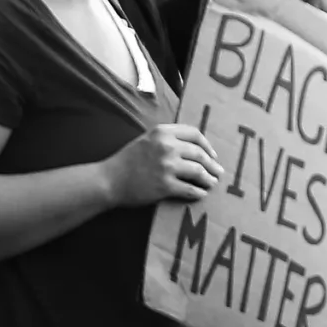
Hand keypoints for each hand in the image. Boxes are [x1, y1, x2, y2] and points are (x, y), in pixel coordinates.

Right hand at [102, 123, 222, 206]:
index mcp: (162, 132)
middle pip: (200, 154)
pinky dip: (199, 193)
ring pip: (199, 172)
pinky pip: (190, 189)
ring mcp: (166, 166)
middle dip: (212, 165)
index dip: (207, 146)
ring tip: (211, 183)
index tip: (212, 155)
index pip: (195, 134)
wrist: (109, 180)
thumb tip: (193, 146)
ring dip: (208, 179)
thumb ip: (167, 138)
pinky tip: (201, 194)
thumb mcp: (146, 140)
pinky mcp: (165, 186)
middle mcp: (166, 147)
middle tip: (218, 172)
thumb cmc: (127, 161)